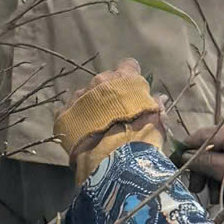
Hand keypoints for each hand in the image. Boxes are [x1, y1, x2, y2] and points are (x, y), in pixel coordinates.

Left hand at [56, 59, 167, 181]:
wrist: (115, 158)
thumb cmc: (142, 136)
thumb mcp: (157, 119)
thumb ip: (155, 105)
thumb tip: (159, 98)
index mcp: (124, 78)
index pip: (128, 65)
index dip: (130, 77)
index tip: (132, 89)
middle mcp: (99, 81)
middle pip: (104, 80)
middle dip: (108, 92)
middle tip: (114, 112)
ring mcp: (79, 96)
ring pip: (85, 95)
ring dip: (90, 105)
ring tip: (96, 125)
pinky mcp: (64, 113)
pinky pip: (69, 111)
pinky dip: (75, 118)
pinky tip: (82, 132)